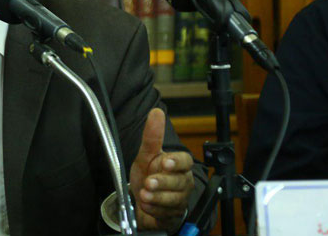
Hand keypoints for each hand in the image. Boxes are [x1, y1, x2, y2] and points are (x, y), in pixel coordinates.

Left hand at [129, 108, 193, 230]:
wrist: (143, 200)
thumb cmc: (149, 174)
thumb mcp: (146, 155)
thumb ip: (152, 136)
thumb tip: (156, 112)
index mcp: (179, 165)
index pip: (185, 161)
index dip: (176, 162)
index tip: (165, 162)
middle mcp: (183, 182)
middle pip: (179, 182)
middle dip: (162, 182)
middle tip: (149, 182)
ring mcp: (179, 200)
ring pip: (173, 200)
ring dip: (156, 198)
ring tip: (144, 195)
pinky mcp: (173, 215)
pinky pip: (167, 214)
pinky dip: (154, 210)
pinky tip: (146, 205)